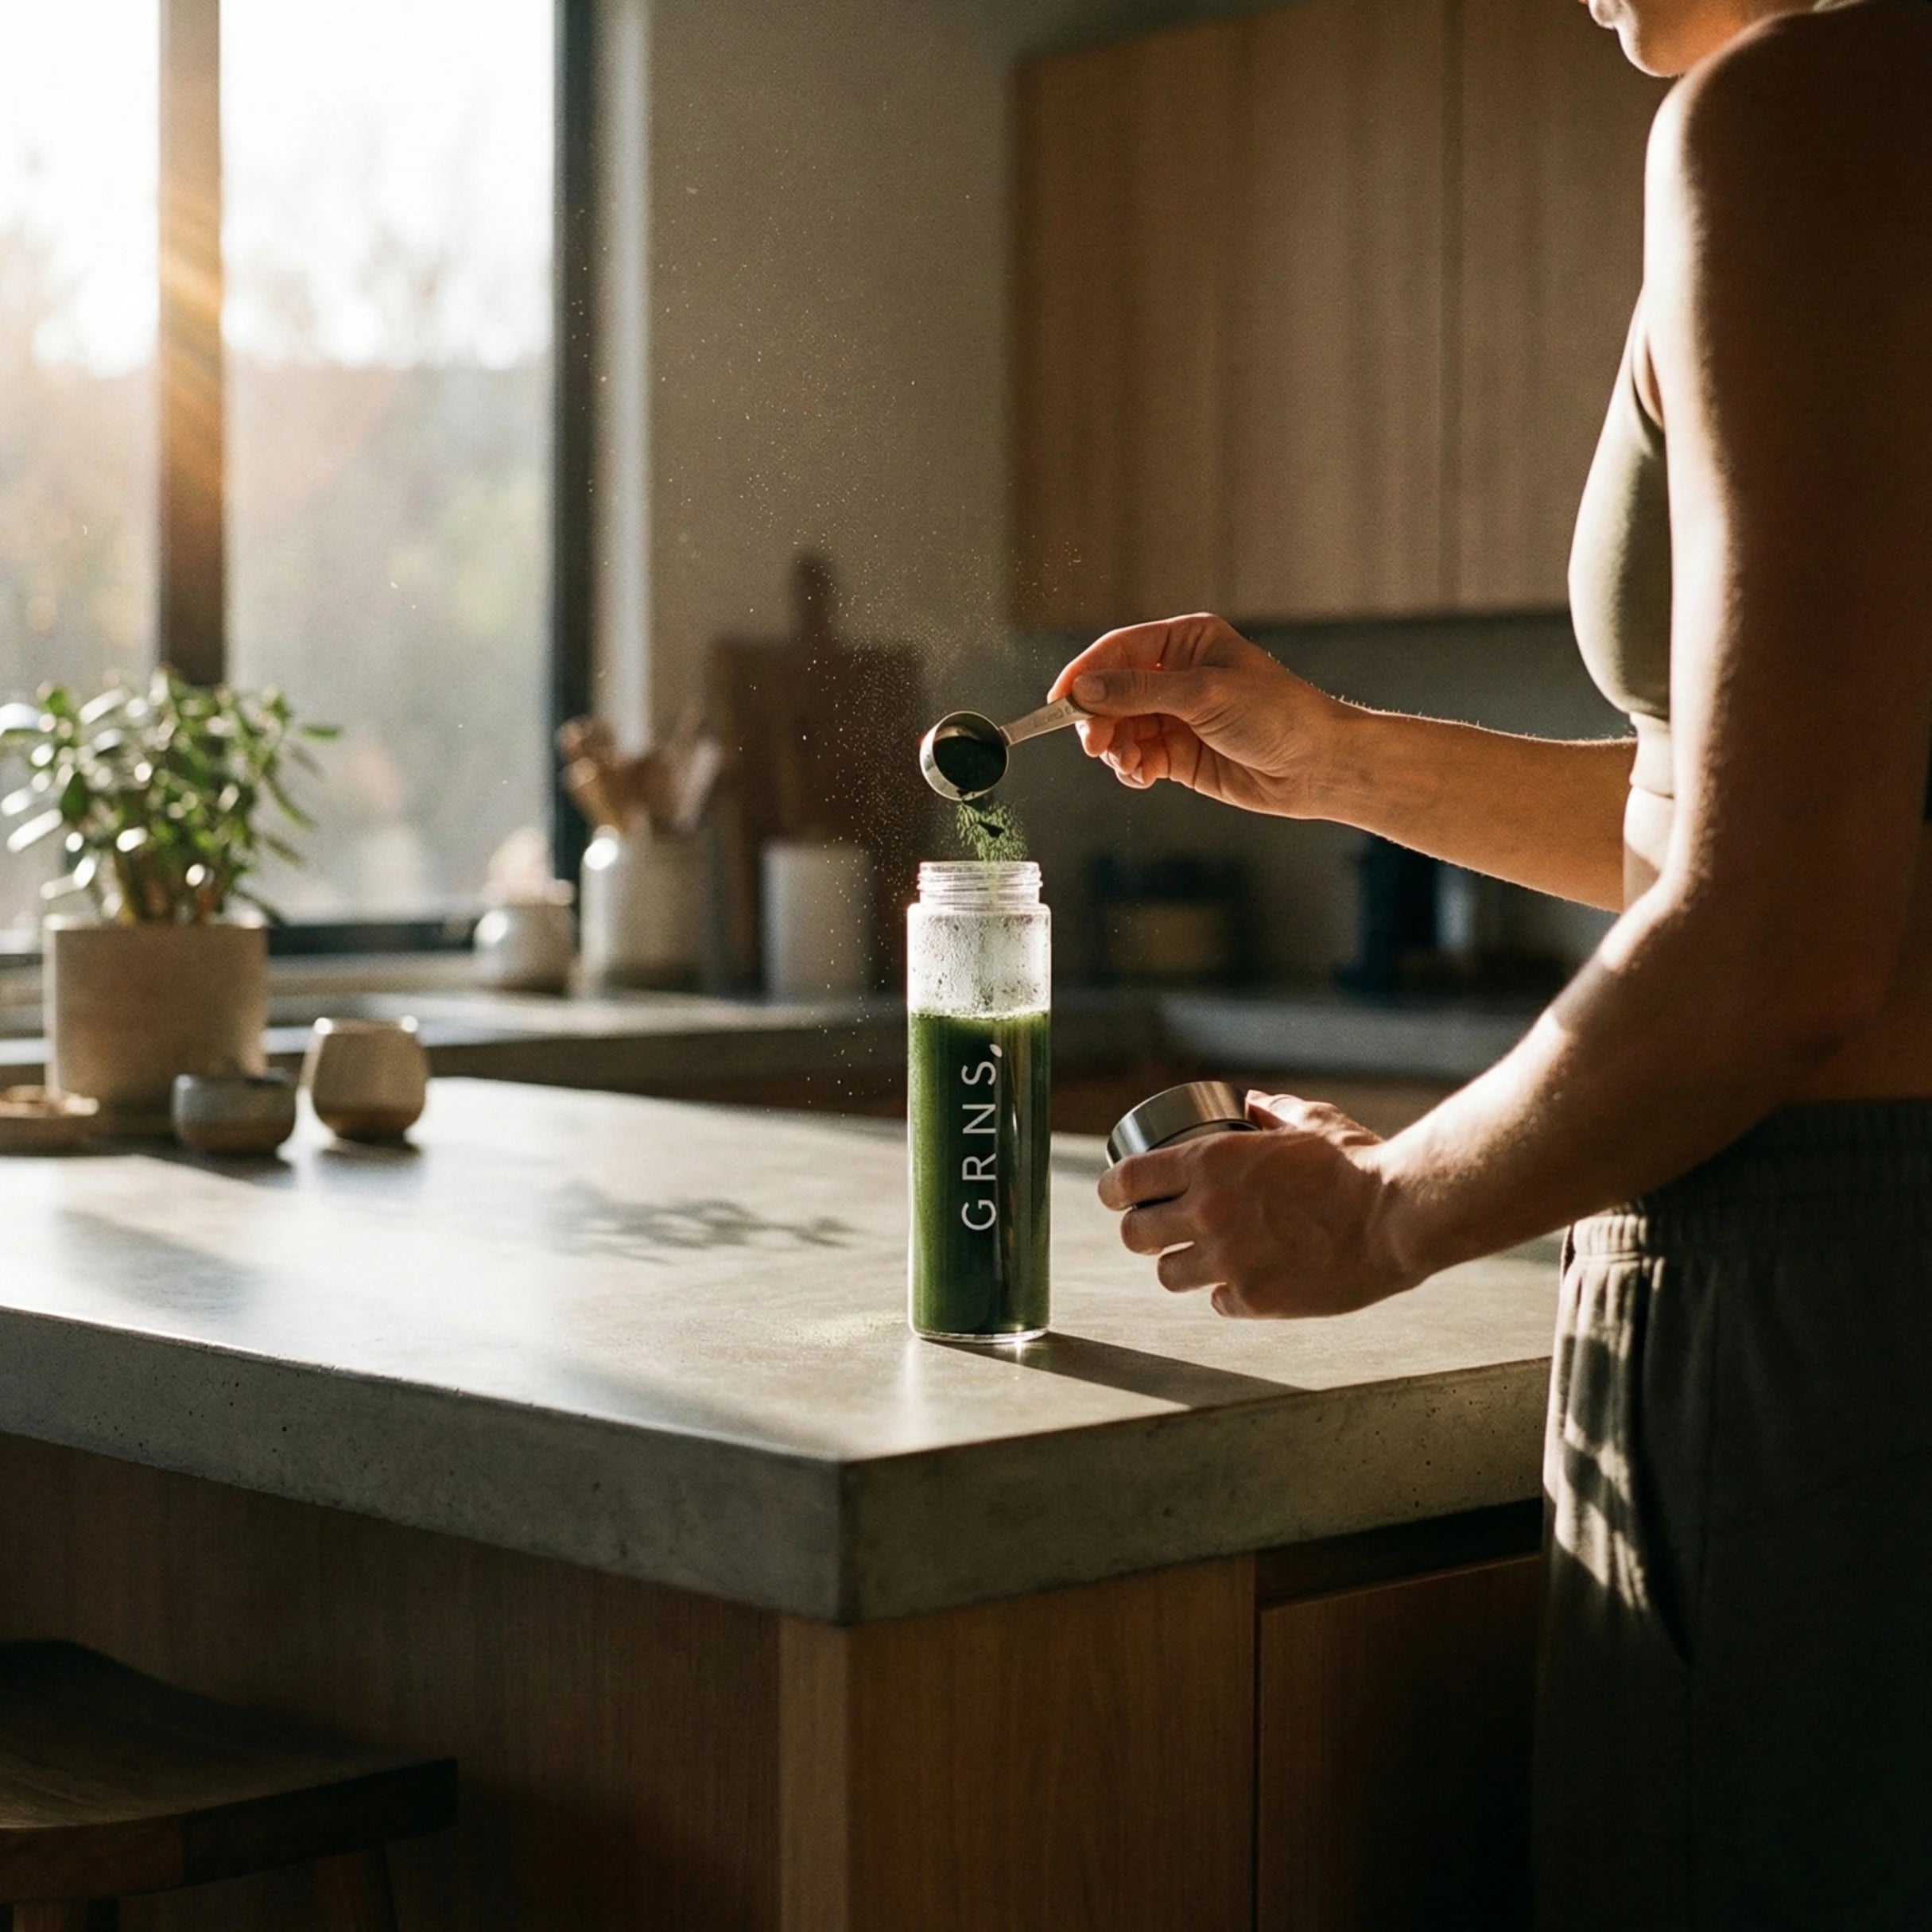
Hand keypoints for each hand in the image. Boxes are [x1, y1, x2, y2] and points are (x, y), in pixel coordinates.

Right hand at [1047, 614, 1349, 816]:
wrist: (1318, 766)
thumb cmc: (1277, 715)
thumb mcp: (1204, 694)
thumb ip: (1139, 693)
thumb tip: (1084, 690)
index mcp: (1186, 642)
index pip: (1118, 651)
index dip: (1085, 674)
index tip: (1059, 702)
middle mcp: (1178, 676)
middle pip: (1112, 693)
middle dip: (1099, 720)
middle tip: (1095, 745)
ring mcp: (1178, 716)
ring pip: (1121, 729)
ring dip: (1115, 749)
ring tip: (1129, 765)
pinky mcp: (1181, 754)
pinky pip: (1139, 758)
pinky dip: (1132, 768)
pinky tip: (1142, 776)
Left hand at [1097, 1093, 1422, 1316]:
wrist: (1399, 1217)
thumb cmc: (1357, 1164)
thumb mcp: (1311, 1122)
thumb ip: (1272, 1112)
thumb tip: (1250, 1102)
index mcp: (1211, 1164)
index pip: (1127, 1180)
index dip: (1114, 1190)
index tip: (1117, 1195)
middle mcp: (1209, 1213)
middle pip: (1135, 1234)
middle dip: (1140, 1231)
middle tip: (1156, 1229)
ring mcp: (1229, 1261)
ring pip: (1168, 1276)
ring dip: (1178, 1266)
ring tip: (1197, 1259)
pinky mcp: (1256, 1300)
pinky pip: (1217, 1303)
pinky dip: (1225, 1294)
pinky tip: (1242, 1282)